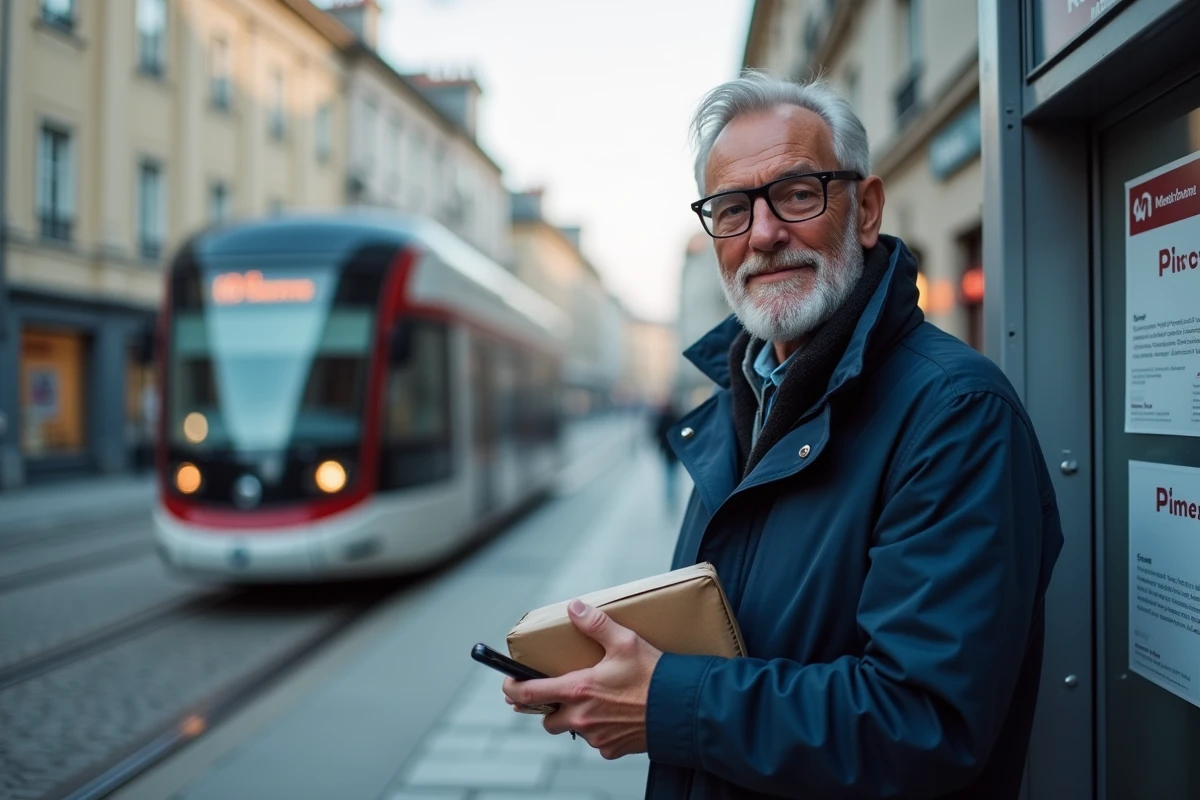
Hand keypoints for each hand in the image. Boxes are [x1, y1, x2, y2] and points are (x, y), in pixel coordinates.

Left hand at [502, 599, 661, 759]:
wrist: (682, 709)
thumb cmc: (654, 675)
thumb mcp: (625, 641)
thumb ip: (596, 624)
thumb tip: (574, 607)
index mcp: (578, 689)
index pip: (529, 694)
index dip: (513, 689)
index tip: (508, 684)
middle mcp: (582, 717)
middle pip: (547, 719)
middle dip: (548, 708)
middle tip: (559, 692)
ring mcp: (597, 736)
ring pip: (572, 730)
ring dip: (575, 718)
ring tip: (593, 701)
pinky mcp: (613, 749)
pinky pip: (596, 742)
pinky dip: (600, 731)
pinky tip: (614, 716)